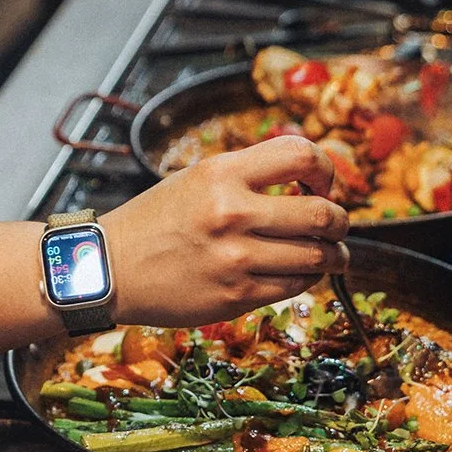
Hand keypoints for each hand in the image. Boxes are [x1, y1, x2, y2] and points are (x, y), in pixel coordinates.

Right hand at [102, 135, 349, 323]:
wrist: (111, 268)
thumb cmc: (157, 220)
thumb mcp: (198, 178)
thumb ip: (250, 175)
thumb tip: (310, 180)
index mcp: (222, 174)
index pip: (301, 156)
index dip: (325, 169)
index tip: (321, 183)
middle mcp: (232, 213)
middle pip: (324, 215)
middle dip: (340, 221)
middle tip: (334, 224)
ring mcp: (237, 259)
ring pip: (318, 257)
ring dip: (332, 255)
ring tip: (327, 253)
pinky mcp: (237, 296)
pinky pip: (295, 286)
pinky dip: (305, 278)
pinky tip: (295, 271)